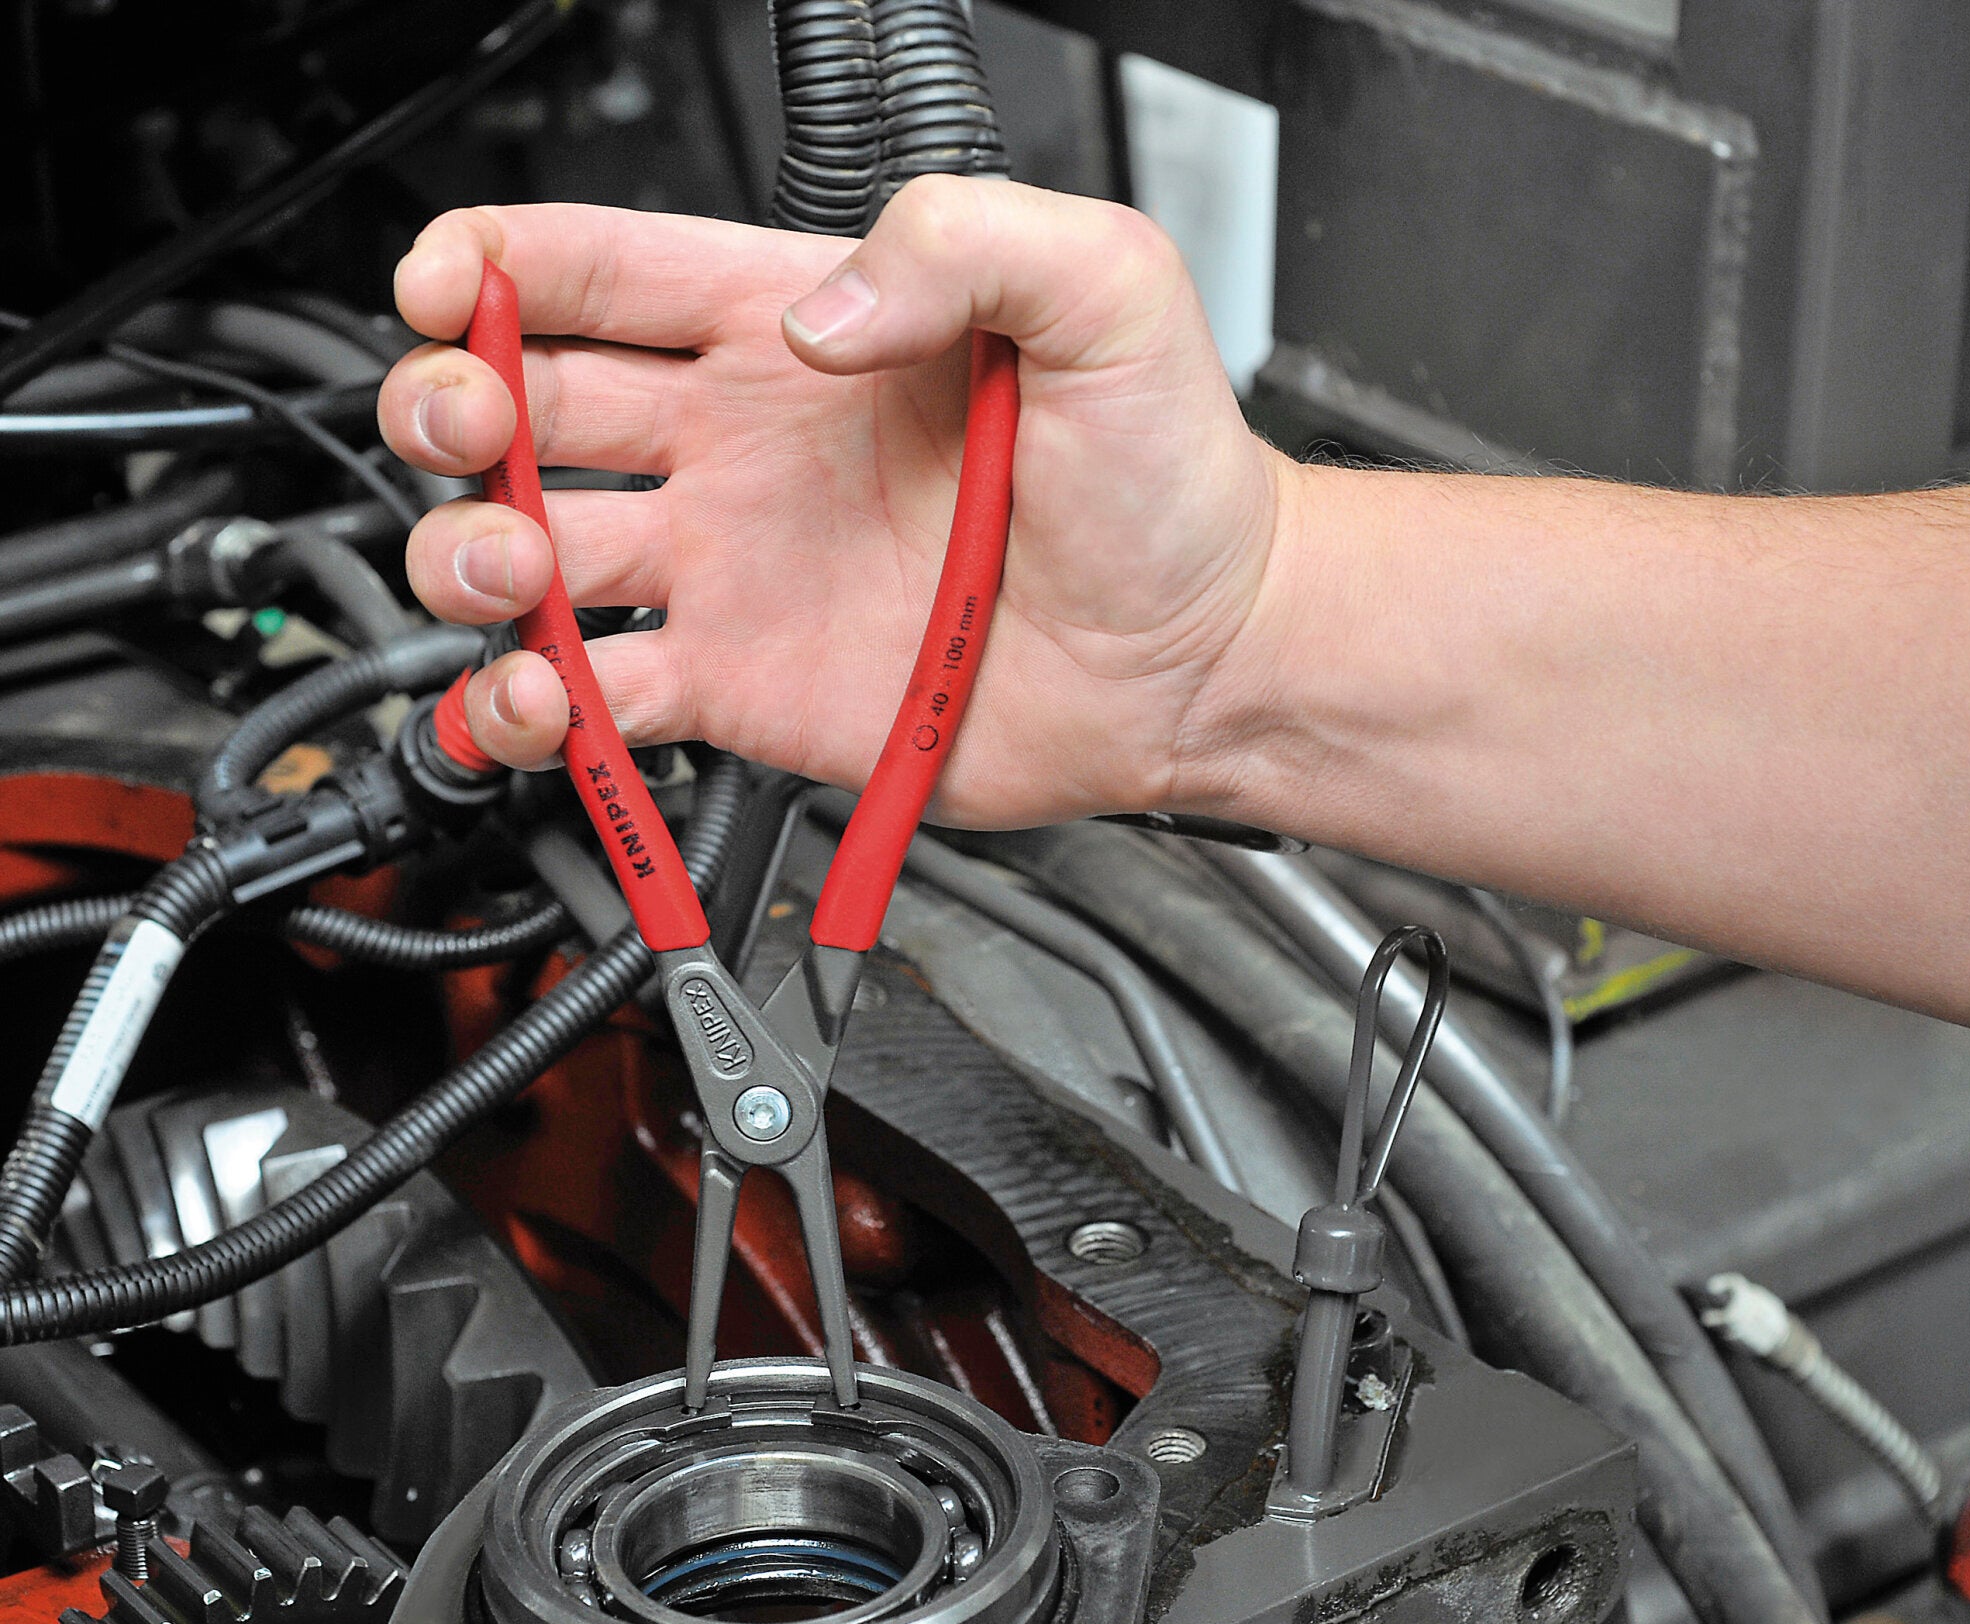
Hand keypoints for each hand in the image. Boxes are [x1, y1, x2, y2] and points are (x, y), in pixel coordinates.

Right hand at [378, 177, 1287, 826]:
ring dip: (474, 562)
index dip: (495, 266)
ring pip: (532, 559)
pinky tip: (535, 702)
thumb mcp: (1103, 287)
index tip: (446, 289)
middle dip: (454, 412)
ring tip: (515, 574)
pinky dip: (533, 712)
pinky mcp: (744, 691)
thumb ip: (958, 241)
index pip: (599, 272)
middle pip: (526, 410)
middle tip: (472, 434)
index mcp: (794, 328)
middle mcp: (741, 450)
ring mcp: (733, 574)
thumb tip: (818, 316)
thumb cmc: (1170, 477)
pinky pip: (599, 700)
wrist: (1199, 652)